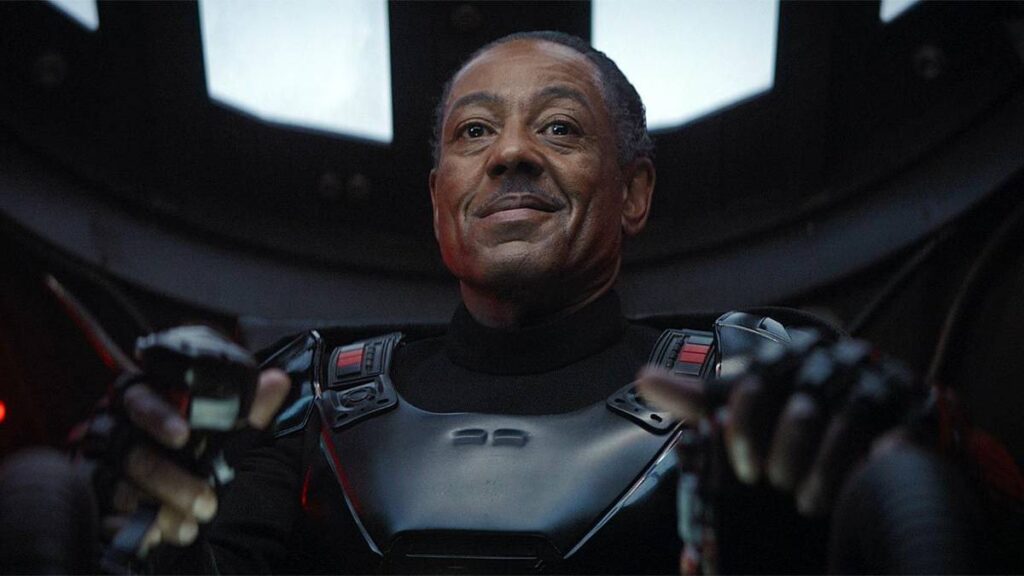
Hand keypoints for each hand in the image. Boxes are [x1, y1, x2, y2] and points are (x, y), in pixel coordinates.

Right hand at [109, 368, 289, 550]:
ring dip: (159, 509)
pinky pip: (104, 516)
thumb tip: (277, 381)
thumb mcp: (224, 430)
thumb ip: (247, 409)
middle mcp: (113, 431)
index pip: (141, 400)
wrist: (169, 491)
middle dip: (171, 480)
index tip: (184, 435)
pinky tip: (155, 537)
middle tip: (207, 502)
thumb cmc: (193, 448)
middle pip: (134, 452)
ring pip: (120, 488)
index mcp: (143, 403)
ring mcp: (99, 466)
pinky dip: (132, 530)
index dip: (159, 416)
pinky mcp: (92, 500)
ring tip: (189, 525)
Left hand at [636, 338, 916, 516]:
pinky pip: (872, 440)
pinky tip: (832, 493)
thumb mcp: (749, 406)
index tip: (741, 466)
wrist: (881, 426)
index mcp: (789, 354)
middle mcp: (831, 359)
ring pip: (830, 423)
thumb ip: (701, 397)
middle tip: (772, 481)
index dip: (742, 428)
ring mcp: (870, 381)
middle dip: (779, 455)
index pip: (755, 383)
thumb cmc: (802, 415)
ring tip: (802, 495)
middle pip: (794, 406)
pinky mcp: (904, 410)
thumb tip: (645, 378)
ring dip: (810, 470)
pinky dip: (843, 473)